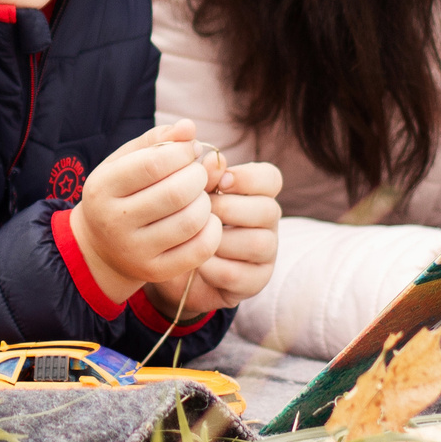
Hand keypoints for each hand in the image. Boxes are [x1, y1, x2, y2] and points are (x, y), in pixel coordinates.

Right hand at [71, 120, 220, 302]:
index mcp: (103, 187)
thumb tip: (189, 127)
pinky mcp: (155, 271)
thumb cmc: (121, 193)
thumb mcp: (127, 162)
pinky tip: (205, 220)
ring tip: (199, 197)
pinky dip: (212, 230)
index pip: (153, 163)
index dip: (181, 152)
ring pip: (191, 222)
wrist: (101, 248)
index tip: (189, 151)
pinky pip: (199, 250)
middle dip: (198, 176)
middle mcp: (114, 221)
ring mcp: (134, 250)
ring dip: (205, 202)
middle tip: (197, 174)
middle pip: (176, 193)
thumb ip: (158, 142)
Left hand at [141, 160, 283, 317]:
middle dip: (229, 209)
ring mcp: (266, 255)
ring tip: (194, 238)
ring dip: (220, 240)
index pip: (271, 178)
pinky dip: (211, 268)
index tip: (220, 181)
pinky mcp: (254, 282)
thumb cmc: (181, 218)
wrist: (169, 263)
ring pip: (258, 243)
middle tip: (199, 212)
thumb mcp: (186, 193)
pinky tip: (195, 262)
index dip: (248, 178)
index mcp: (257, 194)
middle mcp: (268, 223)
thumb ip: (201, 174)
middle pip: (268, 210)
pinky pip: (237, 274)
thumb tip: (214, 159)